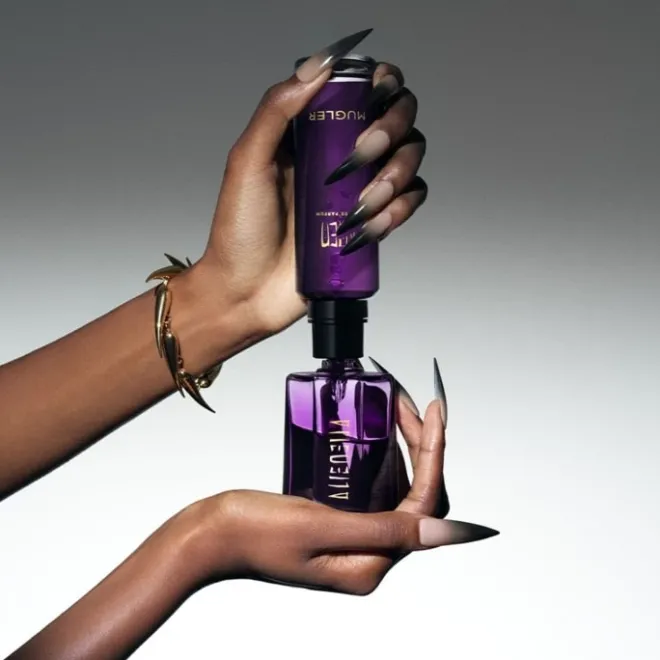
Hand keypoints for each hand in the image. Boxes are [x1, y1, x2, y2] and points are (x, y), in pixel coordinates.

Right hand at [185, 392, 496, 595]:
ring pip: (397, 487)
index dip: (433, 455)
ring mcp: (353, 538)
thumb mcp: (318, 526)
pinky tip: (373, 430)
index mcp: (368, 565)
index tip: (434, 412)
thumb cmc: (252, 533)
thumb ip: (382, 529)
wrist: (209, 534)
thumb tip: (446, 533)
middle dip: (420, 445)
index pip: (422, 506)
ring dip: (403, 446)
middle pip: (415, 495)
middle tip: (404, 402)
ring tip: (394, 406)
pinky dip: (378, 456)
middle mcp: (367, 556)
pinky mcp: (338, 521)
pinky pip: (372, 486)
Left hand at [194, 28, 428, 336]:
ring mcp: (359, 190)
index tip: (374, 94)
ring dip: (396, 175)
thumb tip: (316, 66)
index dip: (381, 83)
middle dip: (391, 130)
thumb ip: (275, 112)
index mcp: (312, 134)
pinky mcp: (371, 224)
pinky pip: (409, 203)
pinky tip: (370, 227)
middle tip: (360, 156)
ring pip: (410, 158)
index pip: (362, 90)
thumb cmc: (240, 231)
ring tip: (361, 205)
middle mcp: (342, 155)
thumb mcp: (247, 164)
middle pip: (399, 118)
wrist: (247, 293)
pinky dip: (400, 210)